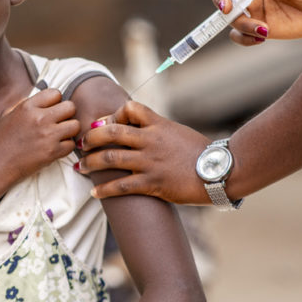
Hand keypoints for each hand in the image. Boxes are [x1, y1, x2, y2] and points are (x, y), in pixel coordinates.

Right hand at [0, 88, 78, 189]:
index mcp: (28, 107)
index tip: (51, 110)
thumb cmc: (0, 141)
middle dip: (67, 114)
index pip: (55, 93)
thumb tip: (41, 97)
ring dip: (69, 131)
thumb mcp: (7, 114)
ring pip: (75, 125)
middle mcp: (39, 118)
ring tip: (60, 136)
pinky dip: (66, 147)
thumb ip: (24, 103)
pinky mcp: (52, 152)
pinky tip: (55, 148)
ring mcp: (47, 135)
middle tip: (59, 122)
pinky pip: (71, 144)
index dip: (56, 101)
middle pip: (70, 107)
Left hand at [76, 101, 210, 204]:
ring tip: (81, 167)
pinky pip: (122, 186)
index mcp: (158, 124)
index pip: (129, 108)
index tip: (106, 124)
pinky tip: (94, 192)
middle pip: (111, 132)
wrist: (221, 171)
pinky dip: (104, 189)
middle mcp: (151, 140)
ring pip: (110, 158)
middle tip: (80, 143)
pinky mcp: (153, 183)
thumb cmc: (202, 154)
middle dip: (90, 137)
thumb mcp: (178, 133)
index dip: (114, 114)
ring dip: (90, 162)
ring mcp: (150, 162)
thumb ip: (159, 131)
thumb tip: (142, 132)